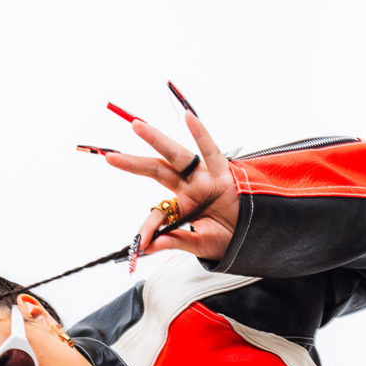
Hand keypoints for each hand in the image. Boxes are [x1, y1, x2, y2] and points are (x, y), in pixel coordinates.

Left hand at [104, 111, 238, 262]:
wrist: (255, 240)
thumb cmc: (227, 239)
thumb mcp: (199, 245)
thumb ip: (174, 242)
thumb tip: (147, 247)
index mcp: (183, 206)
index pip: (159, 212)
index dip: (148, 228)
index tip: (140, 245)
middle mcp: (190, 188)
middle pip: (158, 171)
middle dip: (134, 164)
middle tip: (110, 157)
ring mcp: (206, 179)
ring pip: (177, 157)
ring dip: (156, 141)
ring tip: (136, 126)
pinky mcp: (224, 175)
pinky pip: (212, 152)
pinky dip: (201, 135)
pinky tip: (188, 118)